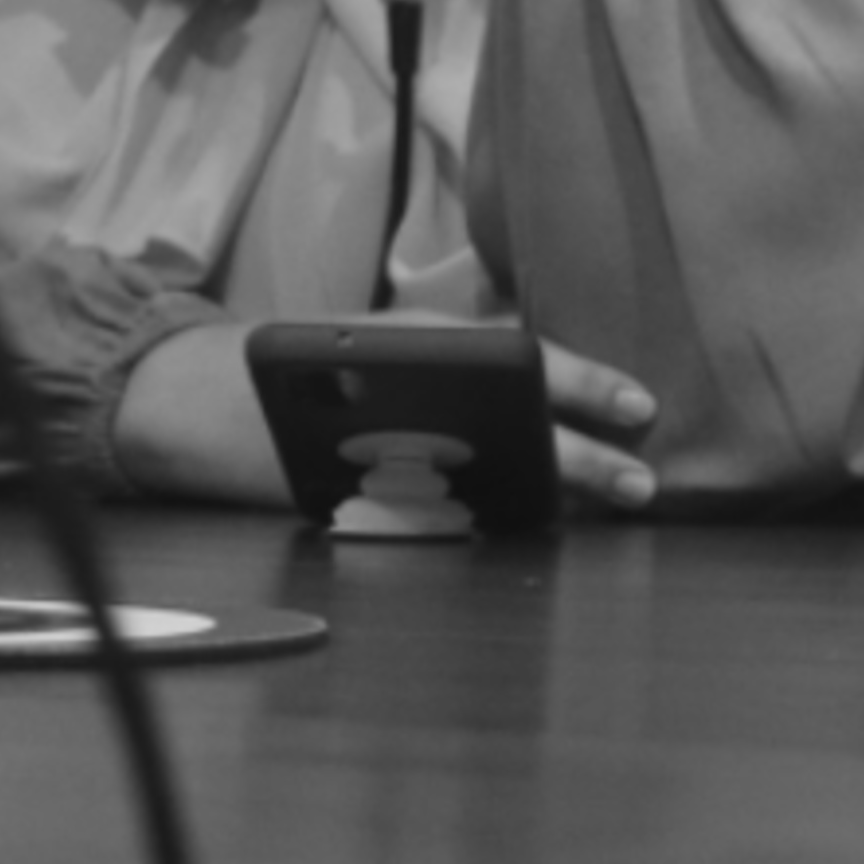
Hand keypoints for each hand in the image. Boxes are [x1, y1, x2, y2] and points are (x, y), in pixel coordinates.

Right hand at [111, 320, 662, 513]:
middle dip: (584, 461)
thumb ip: (470, 350)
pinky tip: (537, 522)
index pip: (524, 362)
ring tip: (611, 500)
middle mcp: (415, 397)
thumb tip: (552, 366)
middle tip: (645, 482)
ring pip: (490, 480)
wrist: (218, 404)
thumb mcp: (400, 340)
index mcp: (428, 344)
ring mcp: (391, 454)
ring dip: (553, 495)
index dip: (586, 384)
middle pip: (517, 431)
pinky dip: (494, 517)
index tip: (642, 406)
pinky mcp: (365, 502)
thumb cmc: (325, 358)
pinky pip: (446, 512)